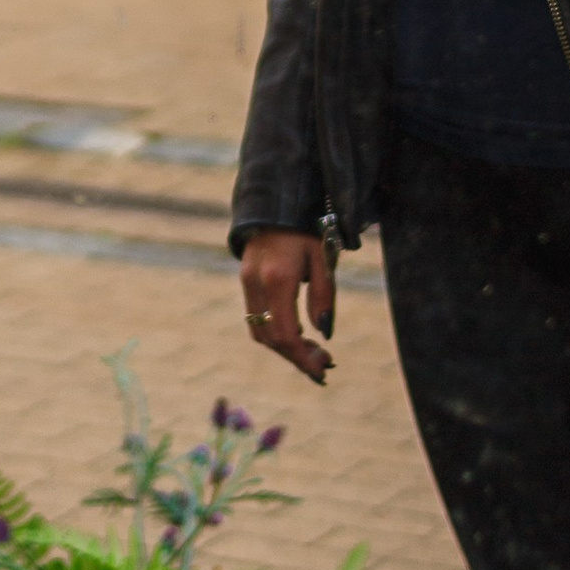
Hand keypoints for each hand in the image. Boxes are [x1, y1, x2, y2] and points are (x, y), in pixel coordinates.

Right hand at [239, 229, 334, 382]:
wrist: (277, 202)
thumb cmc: (307, 227)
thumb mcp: (323, 257)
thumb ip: (324, 295)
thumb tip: (323, 333)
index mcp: (278, 278)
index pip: (284, 333)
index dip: (303, 357)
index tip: (324, 368)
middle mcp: (256, 284)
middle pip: (270, 338)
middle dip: (297, 357)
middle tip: (324, 367)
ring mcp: (247, 283)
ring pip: (260, 332)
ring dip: (285, 349)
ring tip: (313, 354)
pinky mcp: (245, 281)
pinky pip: (256, 319)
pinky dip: (275, 334)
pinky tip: (297, 336)